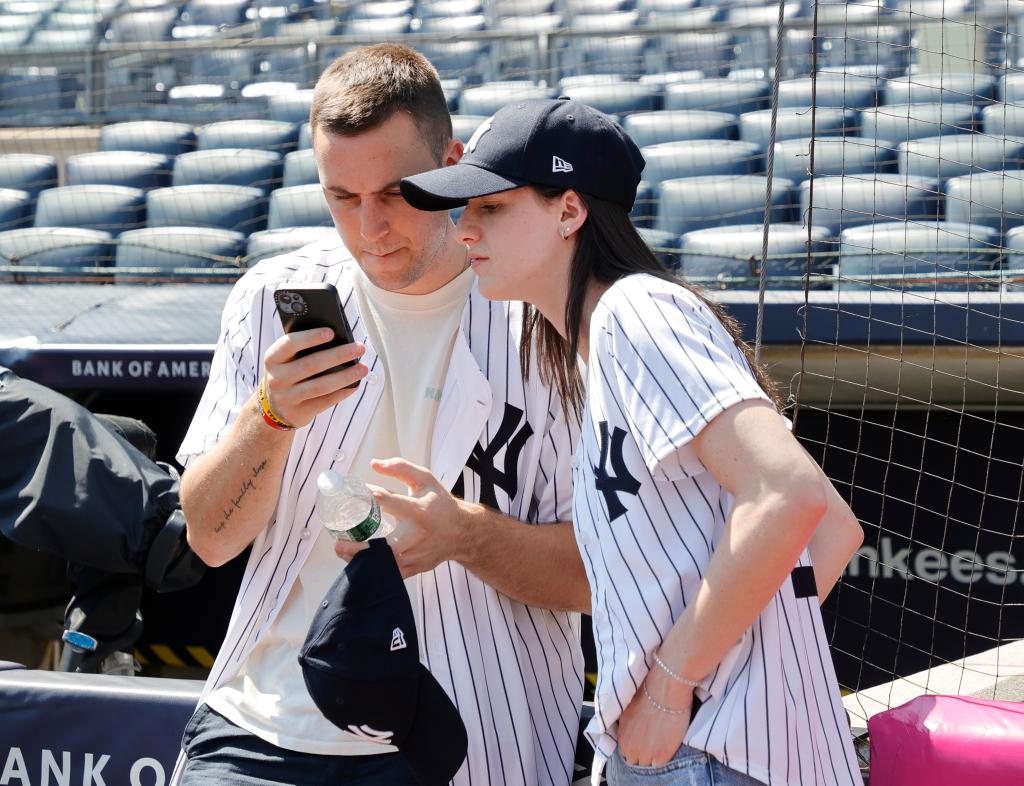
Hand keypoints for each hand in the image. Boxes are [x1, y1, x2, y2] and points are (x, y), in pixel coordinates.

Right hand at [262, 328, 367, 427]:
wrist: (274, 407)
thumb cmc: (287, 373)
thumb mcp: (285, 359)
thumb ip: (302, 349)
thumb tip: (337, 339)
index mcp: (272, 358)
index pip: (289, 344)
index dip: (310, 337)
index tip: (331, 332)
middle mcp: (276, 378)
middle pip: (310, 365)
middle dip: (338, 355)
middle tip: (359, 347)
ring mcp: (287, 398)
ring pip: (320, 386)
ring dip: (345, 376)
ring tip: (363, 368)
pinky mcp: (298, 413)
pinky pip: (324, 402)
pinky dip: (342, 393)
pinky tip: (355, 385)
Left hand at [333, 458, 470, 576]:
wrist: (462, 532)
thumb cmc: (440, 504)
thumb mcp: (425, 479)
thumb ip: (400, 468)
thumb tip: (374, 463)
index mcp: (419, 511)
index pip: (391, 502)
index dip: (370, 498)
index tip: (352, 495)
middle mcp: (417, 535)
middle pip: (386, 546)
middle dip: (360, 548)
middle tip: (338, 543)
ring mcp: (416, 555)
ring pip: (385, 564)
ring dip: (361, 560)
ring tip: (342, 551)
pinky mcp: (415, 568)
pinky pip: (391, 574)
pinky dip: (373, 570)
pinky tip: (359, 563)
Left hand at [616, 666, 692, 767]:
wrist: (664, 690)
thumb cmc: (647, 693)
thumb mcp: (627, 709)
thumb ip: (625, 724)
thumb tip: (627, 728)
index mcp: (621, 737)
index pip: (625, 752)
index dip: (635, 747)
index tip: (643, 741)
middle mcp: (630, 748)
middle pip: (636, 760)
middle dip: (643, 752)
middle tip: (653, 741)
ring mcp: (646, 754)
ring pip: (648, 764)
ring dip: (653, 755)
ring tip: (661, 741)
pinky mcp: (662, 756)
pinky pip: (660, 764)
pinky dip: (664, 756)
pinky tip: (668, 742)